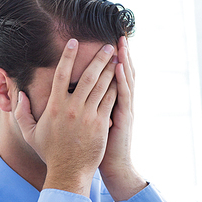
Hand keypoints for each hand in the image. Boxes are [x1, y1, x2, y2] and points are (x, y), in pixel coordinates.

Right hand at [14, 39, 117, 194]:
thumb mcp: (30, 133)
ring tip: (117, 58)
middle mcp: (72, 108)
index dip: (68, 56)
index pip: (61, 74)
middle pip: (87, 76)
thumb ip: (22, 113)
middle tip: (107, 46)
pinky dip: (116, 88)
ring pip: (102, 86)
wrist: (69, 172)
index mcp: (55, 106)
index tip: (74, 42)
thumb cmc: (50, 152)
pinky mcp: (100, 124)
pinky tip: (120, 79)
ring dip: (110, 70)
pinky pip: (110, 101)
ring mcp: (88, 116)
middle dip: (98, 59)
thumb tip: (19, 95)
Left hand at [99, 36, 145, 200]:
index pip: (112, 76)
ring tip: (121, 43)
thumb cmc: (97, 148)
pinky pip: (123, 96)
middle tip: (118, 34)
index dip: (111, 60)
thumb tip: (75, 96)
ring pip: (126, 80)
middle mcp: (121, 102)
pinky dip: (123, 80)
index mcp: (111, 102)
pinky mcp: (123, 118)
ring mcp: (124, 109)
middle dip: (120, 54)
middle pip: (123, 73)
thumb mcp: (93, 125)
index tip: (106, 42)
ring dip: (124, 61)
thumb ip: (88, 108)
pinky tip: (120, 67)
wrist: (113, 167)